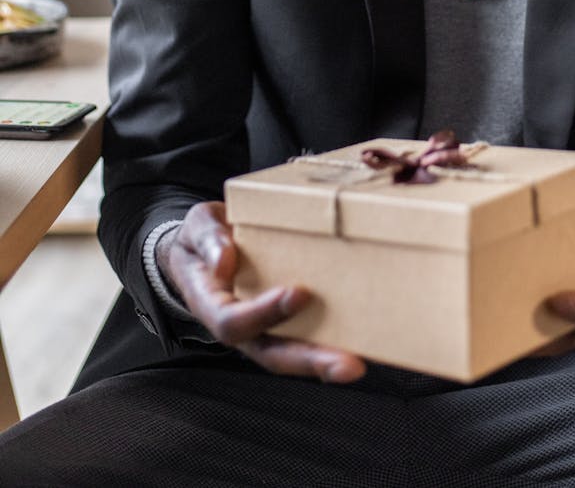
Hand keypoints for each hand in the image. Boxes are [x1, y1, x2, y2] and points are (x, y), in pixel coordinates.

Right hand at [157, 200, 365, 381]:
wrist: (202, 247)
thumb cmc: (201, 238)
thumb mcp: (197, 225)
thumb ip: (207, 238)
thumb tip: (223, 260)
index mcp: (212, 304)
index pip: (233, 321)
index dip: (265, 313)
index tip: (300, 293)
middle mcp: (240, 324)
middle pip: (271, 354)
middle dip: (310, 360)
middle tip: (348, 364)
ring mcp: (263, 327)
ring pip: (292, 352)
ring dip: (325, 361)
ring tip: (358, 364)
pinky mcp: (283, 320)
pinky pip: (306, 335)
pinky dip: (331, 341)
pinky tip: (362, 341)